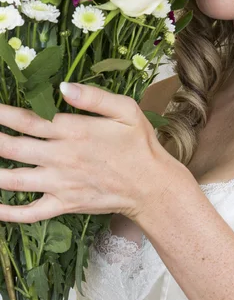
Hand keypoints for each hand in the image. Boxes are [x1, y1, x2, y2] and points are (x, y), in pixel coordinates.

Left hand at [0, 83, 185, 222]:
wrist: (152, 186)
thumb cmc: (140, 145)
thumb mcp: (126, 110)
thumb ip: (94, 97)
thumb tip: (63, 86)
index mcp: (73, 131)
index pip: (27, 120)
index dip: (1, 114)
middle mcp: (60, 157)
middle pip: (12, 148)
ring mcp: (60, 184)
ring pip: (13, 180)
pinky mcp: (64, 205)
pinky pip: (30, 213)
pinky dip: (7, 213)